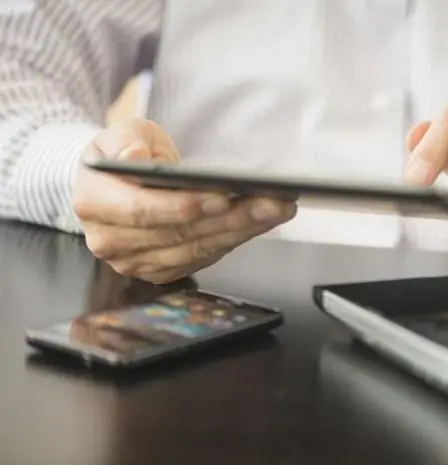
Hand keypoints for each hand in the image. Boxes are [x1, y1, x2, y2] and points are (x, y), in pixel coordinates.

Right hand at [73, 118, 295, 283]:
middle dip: (230, 218)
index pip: (141, 211)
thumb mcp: (119, 133)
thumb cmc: (122, 154)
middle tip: (271, 202)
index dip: (183, 206)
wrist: (113, 183)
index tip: (222, 196)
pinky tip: (262, 222)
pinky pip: (205, 257)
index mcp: (94, 204)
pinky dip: (236, 239)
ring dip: (242, 231)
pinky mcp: (162, 270)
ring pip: (197, 249)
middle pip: (179, 234)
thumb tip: (133, 159)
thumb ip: (124, 142)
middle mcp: (112, 241)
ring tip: (276, 209)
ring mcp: (136, 261)